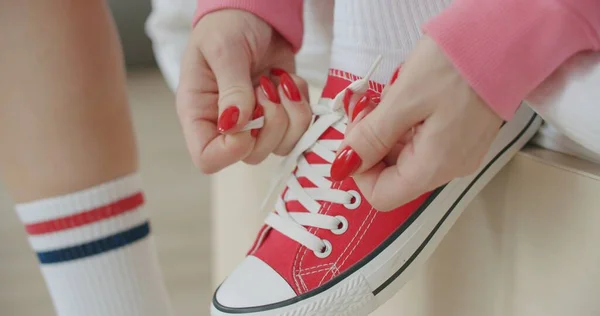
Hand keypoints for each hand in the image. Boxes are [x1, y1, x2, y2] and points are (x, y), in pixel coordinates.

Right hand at [177, 10, 310, 172]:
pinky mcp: (282, 115)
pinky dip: (301, 104)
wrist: (255, 12)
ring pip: (281, 146)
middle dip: (269, 122)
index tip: (247, 117)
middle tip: (264, 86)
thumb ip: (231, 88)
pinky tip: (287, 81)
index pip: (207, 158)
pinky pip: (300, 129)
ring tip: (277, 80)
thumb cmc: (227, 26)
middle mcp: (226, 125)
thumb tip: (236, 125)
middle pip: (252, 156)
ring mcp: (256, 123)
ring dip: (289, 113)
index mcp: (199, 113)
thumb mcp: (223, 49)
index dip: (232, 149)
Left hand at [331, 36, 502, 210]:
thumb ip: (372, 138)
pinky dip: (404, 125)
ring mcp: (458, 153)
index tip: (356, 133)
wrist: (507, 39)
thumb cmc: (457, 65)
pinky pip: (422, 142)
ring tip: (389, 98)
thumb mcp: (404, 99)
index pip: (380, 195)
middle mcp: (448, 169)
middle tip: (369, 109)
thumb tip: (343, 168)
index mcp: (433, 167)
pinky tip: (406, 98)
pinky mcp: (461, 136)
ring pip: (405, 158)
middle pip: (392, 177)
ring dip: (386, 133)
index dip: (358, 169)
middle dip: (371, 146)